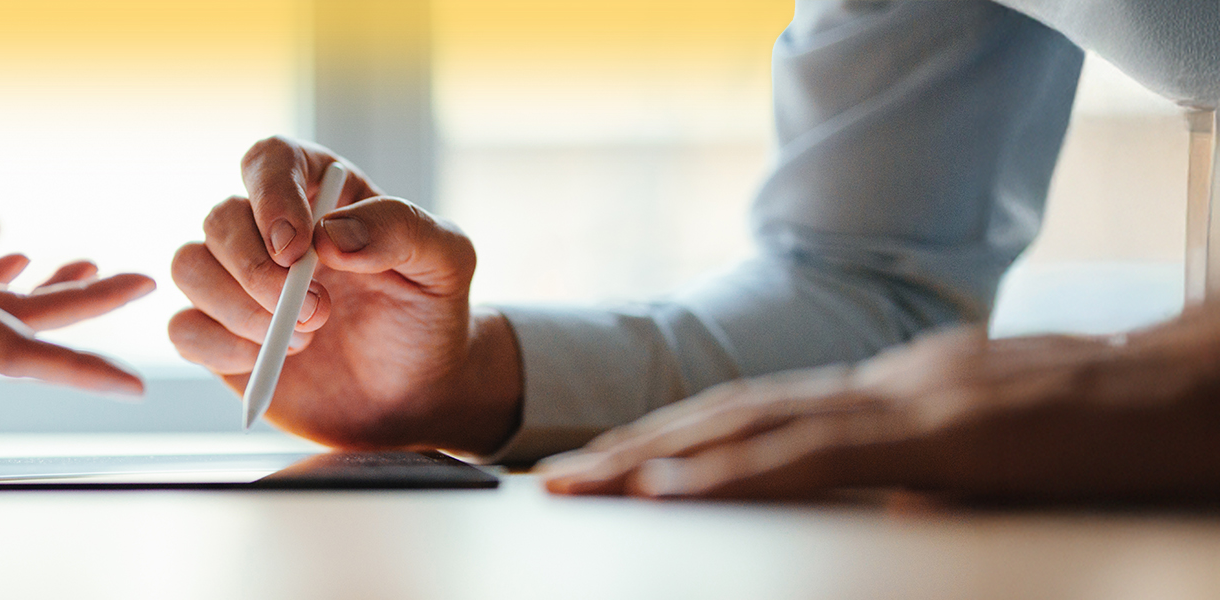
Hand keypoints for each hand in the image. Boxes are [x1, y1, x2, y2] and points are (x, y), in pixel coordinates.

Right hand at [168, 136, 520, 452]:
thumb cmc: (427, 314)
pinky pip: (183, 328)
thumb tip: (331, 235)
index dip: (271, 196)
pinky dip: (220, 346)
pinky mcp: (218, 332)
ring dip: (238, 309)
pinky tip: (267, 360)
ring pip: (189, 267)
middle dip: (259, 272)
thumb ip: (400, 229)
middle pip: (220, 219)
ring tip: (303, 340)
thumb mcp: (445, 261)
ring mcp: (236, 280)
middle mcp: (267, 228)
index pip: (270, 161)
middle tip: (317, 314)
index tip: (296, 248)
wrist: (414, 390)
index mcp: (318, 192)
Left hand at [537, 317, 1219, 500]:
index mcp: (891, 395)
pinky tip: (675, 490)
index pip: (758, 415)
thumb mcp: (991, 456)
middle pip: (732, 416)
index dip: (672, 440)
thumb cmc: (1109, 431)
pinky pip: (819, 453)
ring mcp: (910, 402)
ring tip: (582, 487)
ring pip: (754, 426)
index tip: (603, 468)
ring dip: (655, 459)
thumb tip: (874, 514)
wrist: (1199, 390)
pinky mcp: (944, 430)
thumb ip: (915, 477)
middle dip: (634, 450)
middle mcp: (884, 388)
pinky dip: (737, 471)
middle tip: (555, 484)